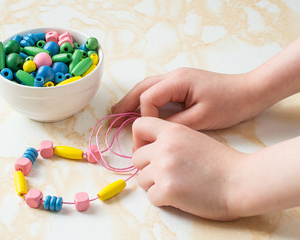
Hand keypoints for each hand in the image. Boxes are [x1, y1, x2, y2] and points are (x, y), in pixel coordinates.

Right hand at [112, 68, 266, 129]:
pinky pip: (158, 90)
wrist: (250, 91)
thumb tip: (156, 130)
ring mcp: (178, 78)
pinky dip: (146, 100)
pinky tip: (142, 109)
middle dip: (127, 102)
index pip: (149, 97)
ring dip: (133, 99)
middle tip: (112, 115)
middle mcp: (174, 76)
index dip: (145, 115)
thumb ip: (175, 125)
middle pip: (142, 87)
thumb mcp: (202, 118)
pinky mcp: (183, 84)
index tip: (151, 132)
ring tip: (120, 111)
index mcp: (177, 81)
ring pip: (148, 87)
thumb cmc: (229, 104)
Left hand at [131, 117, 244, 220]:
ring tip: (177, 185)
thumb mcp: (194, 138)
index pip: (139, 125)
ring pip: (141, 179)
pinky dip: (163, 199)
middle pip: (136, 158)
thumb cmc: (222, 162)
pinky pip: (151, 196)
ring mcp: (164, 168)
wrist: (242, 181)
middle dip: (147, 167)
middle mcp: (164, 147)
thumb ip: (170, 141)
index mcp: (172, 131)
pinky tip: (181, 196)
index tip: (147, 151)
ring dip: (154, 184)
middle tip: (166, 174)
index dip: (139, 140)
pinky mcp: (167, 190)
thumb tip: (149, 152)